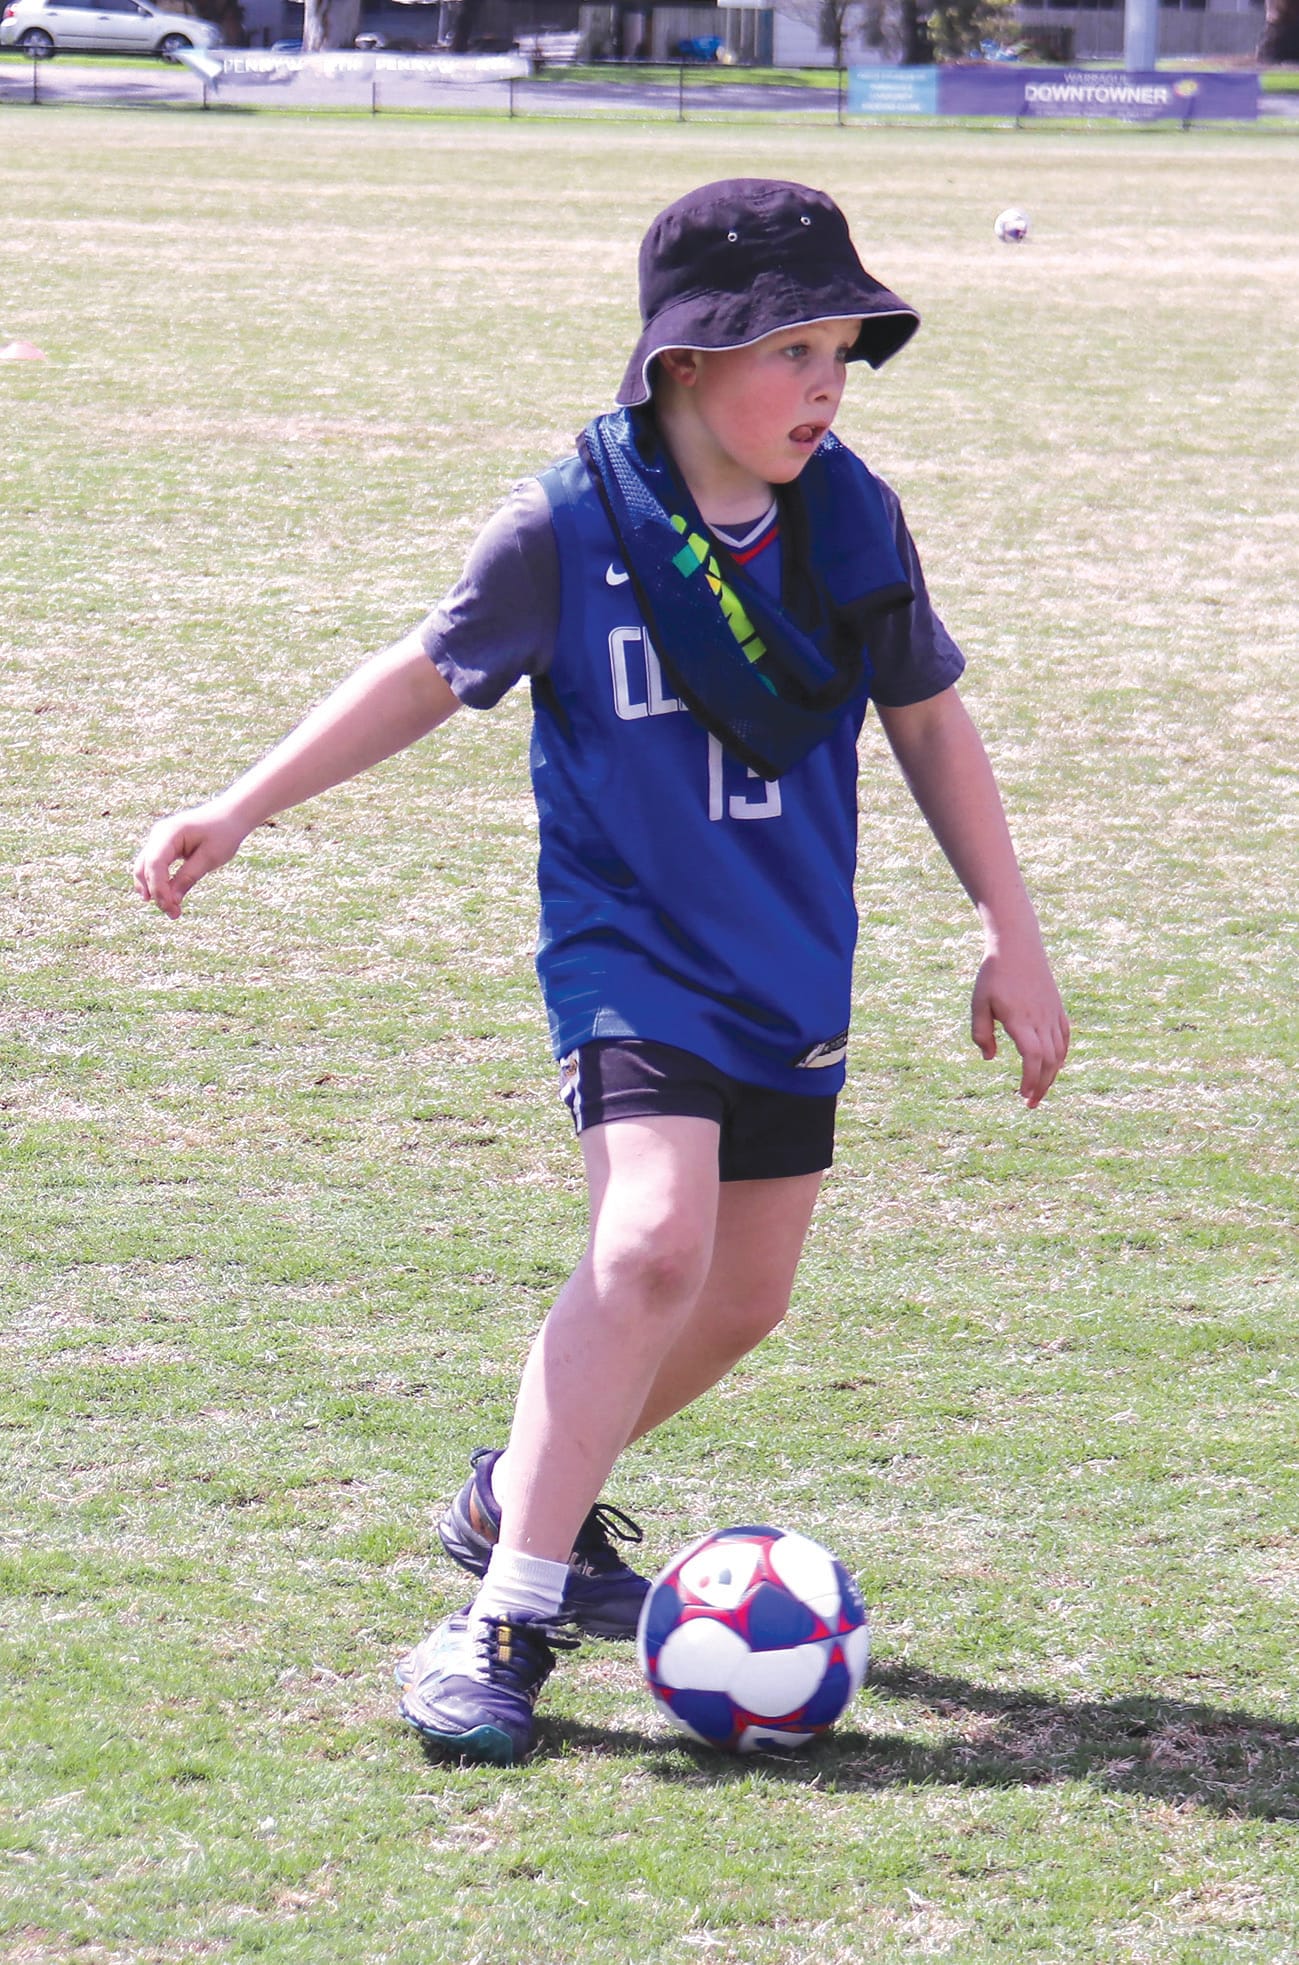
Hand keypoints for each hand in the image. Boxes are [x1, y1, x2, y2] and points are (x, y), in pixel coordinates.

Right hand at [132, 802, 247, 919]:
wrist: (230, 815)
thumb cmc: (223, 833)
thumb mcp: (209, 858)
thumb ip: (188, 878)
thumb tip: (172, 901)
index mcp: (169, 833)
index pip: (154, 864)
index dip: (159, 888)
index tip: (171, 907)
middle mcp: (158, 834)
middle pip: (145, 868)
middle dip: (156, 893)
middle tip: (173, 914)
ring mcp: (158, 839)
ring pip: (145, 868)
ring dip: (153, 890)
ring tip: (171, 910)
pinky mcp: (163, 845)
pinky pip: (153, 866)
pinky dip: (157, 882)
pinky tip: (165, 899)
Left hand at [971, 939, 1069, 1108]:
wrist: (1018, 944)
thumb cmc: (994, 973)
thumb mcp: (978, 1003)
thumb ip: (981, 1033)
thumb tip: (989, 1058)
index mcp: (1021, 1020)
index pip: (1033, 1058)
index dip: (1031, 1080)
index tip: (1023, 1096)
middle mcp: (1041, 1019)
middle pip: (1048, 1061)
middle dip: (1042, 1086)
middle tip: (1030, 1104)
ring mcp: (1052, 1013)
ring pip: (1058, 1051)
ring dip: (1051, 1074)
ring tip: (1039, 1090)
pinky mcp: (1056, 1007)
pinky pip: (1064, 1036)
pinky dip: (1061, 1055)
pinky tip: (1054, 1065)